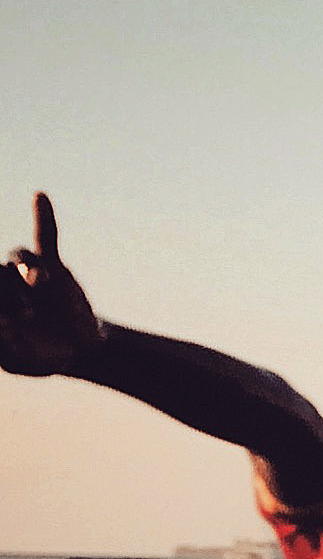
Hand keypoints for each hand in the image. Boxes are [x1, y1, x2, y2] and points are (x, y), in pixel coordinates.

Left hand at [0, 194, 102, 376]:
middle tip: (27, 317)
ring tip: (42, 285)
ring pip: (18, 258)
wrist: (79, 351)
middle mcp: (3, 280)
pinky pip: (47, 238)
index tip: (9, 318)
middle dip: (9, 292)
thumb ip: (5, 345)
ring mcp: (28, 272)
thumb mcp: (17, 360)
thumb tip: (2, 322)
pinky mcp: (54, 267)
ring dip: (29, 272)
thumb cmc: (41, 355)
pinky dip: (45, 218)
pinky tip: (40, 198)